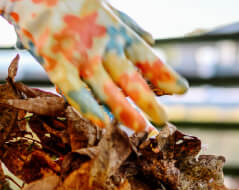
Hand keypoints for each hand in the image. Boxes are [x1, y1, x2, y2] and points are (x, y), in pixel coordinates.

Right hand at [0, 0, 188, 131]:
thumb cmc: (72, 1)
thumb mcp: (104, 8)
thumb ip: (129, 26)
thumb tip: (153, 42)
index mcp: (117, 33)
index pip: (147, 58)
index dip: (166, 74)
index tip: (183, 89)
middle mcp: (103, 46)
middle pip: (131, 79)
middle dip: (150, 101)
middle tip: (164, 121)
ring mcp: (79, 56)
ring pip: (107, 90)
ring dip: (125, 111)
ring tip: (142, 128)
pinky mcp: (55, 63)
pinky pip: (75, 91)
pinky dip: (89, 108)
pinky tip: (103, 123)